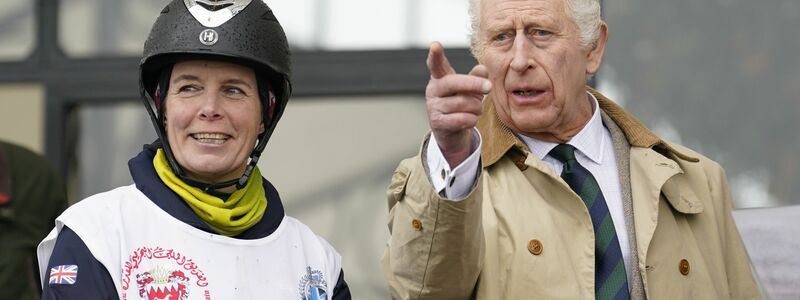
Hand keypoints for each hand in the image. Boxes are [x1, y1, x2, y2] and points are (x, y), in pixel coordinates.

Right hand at [425, 42, 490, 167]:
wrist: (451, 131)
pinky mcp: (437, 122)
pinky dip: (472, 119)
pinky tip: (472, 119)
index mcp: (440, 77)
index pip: (436, 64)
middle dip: (474, 84)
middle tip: (489, 86)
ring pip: (463, 103)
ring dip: (476, 107)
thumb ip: (476, 77)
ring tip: (477, 109)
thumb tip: (482, 69)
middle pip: (454, 82)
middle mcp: (433, 90)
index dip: (435, 55)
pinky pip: (461, 119)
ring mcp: (433, 106)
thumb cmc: (461, 103)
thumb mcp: (470, 88)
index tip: (435, 45)